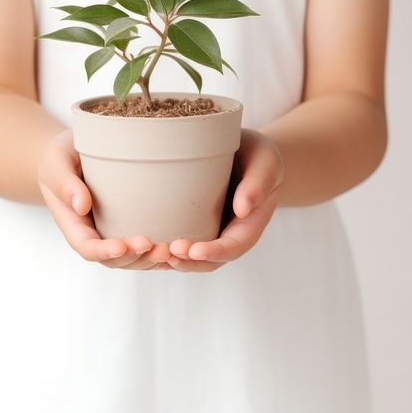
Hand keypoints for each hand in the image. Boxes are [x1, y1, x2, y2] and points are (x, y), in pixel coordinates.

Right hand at [37, 128, 173, 269]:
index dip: (105, 251)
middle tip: (157, 247)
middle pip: (114, 260)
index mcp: (74, 224)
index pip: (87, 247)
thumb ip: (64, 182)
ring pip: (134, 258)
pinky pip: (146, 246)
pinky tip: (180, 248)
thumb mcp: (56, 161)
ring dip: (152, 259)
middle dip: (136, 258)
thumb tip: (81, 206)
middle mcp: (95, 233)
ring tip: (173, 250)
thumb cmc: (62, 155)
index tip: (122, 246)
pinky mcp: (132, 223)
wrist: (75, 149)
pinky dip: (162, 252)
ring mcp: (114, 231)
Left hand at [167, 128, 284, 271]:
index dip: (215, 252)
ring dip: (175, 260)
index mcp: (249, 223)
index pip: (234, 246)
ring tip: (156, 253)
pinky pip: (181, 242)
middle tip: (170, 252)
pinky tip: (147, 245)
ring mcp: (211, 231)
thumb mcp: (265, 163)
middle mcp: (229, 233)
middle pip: (210, 261)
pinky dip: (166, 250)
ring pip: (192, 258)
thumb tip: (243, 209)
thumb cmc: (259, 156)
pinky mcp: (194, 223)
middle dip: (190, 261)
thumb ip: (257, 184)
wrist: (247, 150)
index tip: (195, 251)